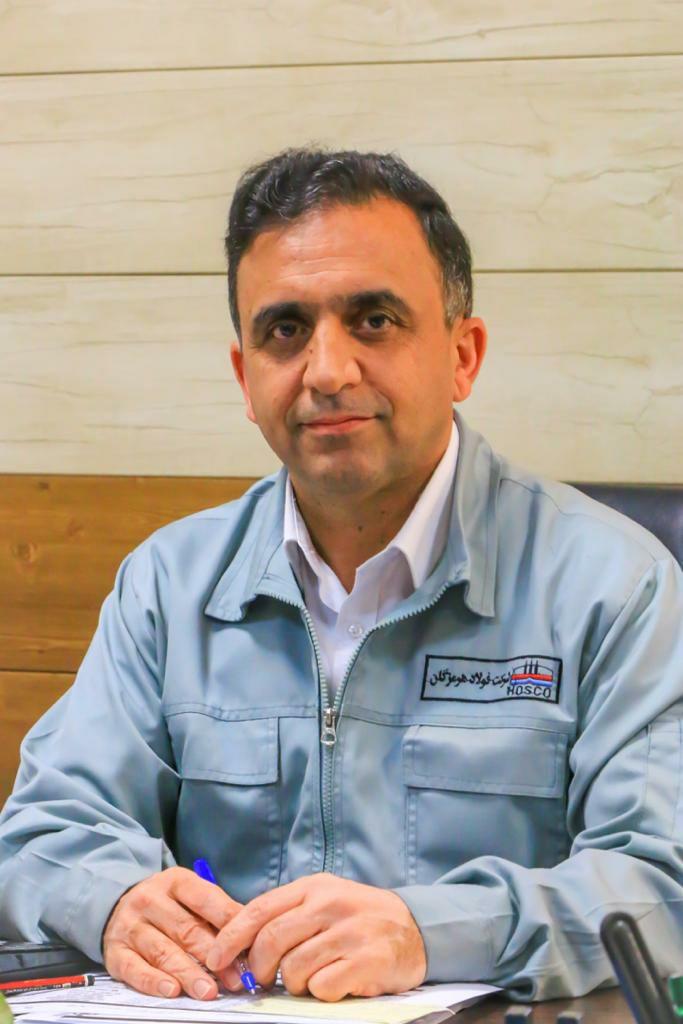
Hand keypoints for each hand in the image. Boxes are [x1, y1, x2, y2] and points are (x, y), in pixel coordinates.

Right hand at [103, 866, 243, 999]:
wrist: (115, 905)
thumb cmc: (165, 904)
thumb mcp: (188, 895)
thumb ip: (215, 911)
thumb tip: (249, 934)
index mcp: (175, 881)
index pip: (205, 899)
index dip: (228, 923)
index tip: (247, 945)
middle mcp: (150, 900)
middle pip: (186, 929)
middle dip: (213, 956)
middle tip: (234, 978)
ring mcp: (131, 926)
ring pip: (163, 951)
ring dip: (188, 973)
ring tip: (208, 991)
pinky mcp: (115, 952)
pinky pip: (134, 969)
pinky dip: (153, 981)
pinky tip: (171, 990)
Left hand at [205, 873, 426, 1000]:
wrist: (415, 928)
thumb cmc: (359, 918)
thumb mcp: (324, 900)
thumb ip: (288, 913)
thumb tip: (241, 941)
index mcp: (314, 887)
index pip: (260, 909)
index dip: (231, 936)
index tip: (214, 957)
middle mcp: (330, 904)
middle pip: (272, 940)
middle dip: (259, 968)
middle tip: (264, 980)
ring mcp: (349, 932)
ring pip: (294, 969)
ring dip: (295, 983)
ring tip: (312, 977)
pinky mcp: (367, 960)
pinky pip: (322, 987)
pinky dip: (321, 992)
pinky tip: (335, 982)